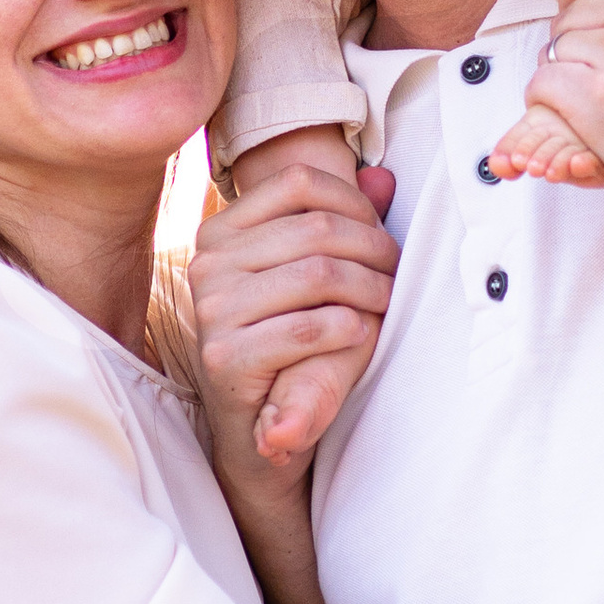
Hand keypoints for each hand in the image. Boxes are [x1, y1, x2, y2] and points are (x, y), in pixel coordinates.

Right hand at [189, 156, 398, 499]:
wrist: (258, 425)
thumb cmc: (290, 341)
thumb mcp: (312, 276)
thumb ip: (343, 224)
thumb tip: (383, 178)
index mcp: (220, 230)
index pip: (298, 182)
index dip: (354, 201)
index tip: (381, 231)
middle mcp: (208, 262)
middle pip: (316, 228)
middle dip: (373, 248)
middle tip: (395, 273)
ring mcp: (211, 309)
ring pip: (318, 274)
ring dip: (369, 289)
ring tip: (385, 303)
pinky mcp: (225, 357)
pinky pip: (307, 328)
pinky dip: (348, 328)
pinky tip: (358, 334)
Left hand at [496, 0, 603, 299]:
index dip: (578, 10)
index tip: (593, 39)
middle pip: (566, 17)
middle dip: (574, 51)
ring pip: (553, 52)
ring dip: (565, 83)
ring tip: (602, 112)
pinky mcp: (600, 101)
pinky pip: (543, 87)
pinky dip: (552, 109)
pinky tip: (584, 127)